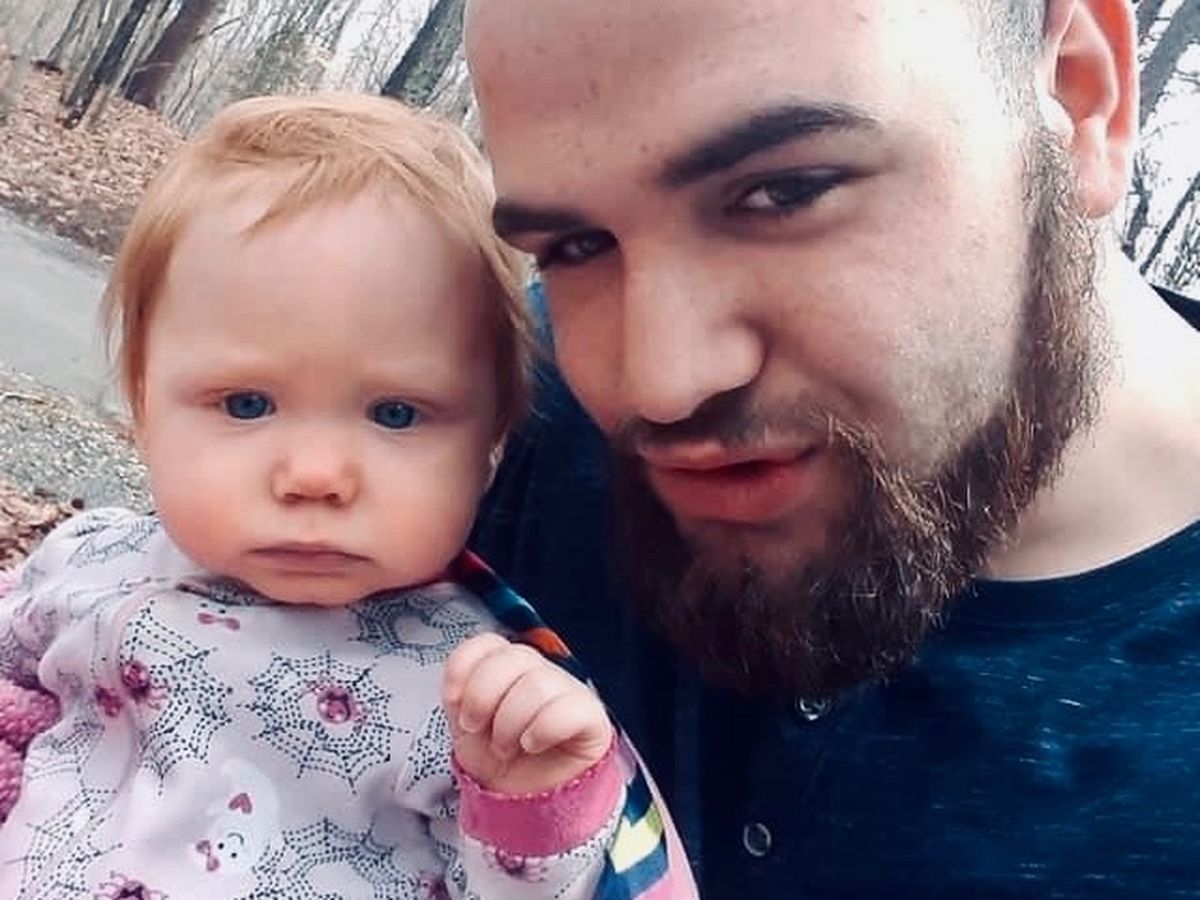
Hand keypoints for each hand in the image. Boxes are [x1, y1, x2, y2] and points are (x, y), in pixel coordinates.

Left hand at [443, 633, 613, 794]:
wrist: (523, 803)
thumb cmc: (497, 760)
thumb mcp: (465, 728)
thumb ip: (459, 696)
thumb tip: (460, 684)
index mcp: (507, 667)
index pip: (488, 642)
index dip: (464, 667)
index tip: (454, 701)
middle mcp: (539, 671)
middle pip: (513, 656)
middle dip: (483, 696)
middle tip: (477, 727)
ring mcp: (568, 691)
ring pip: (539, 683)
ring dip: (510, 722)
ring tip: (506, 746)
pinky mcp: (591, 717)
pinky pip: (571, 708)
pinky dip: (542, 729)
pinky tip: (533, 745)